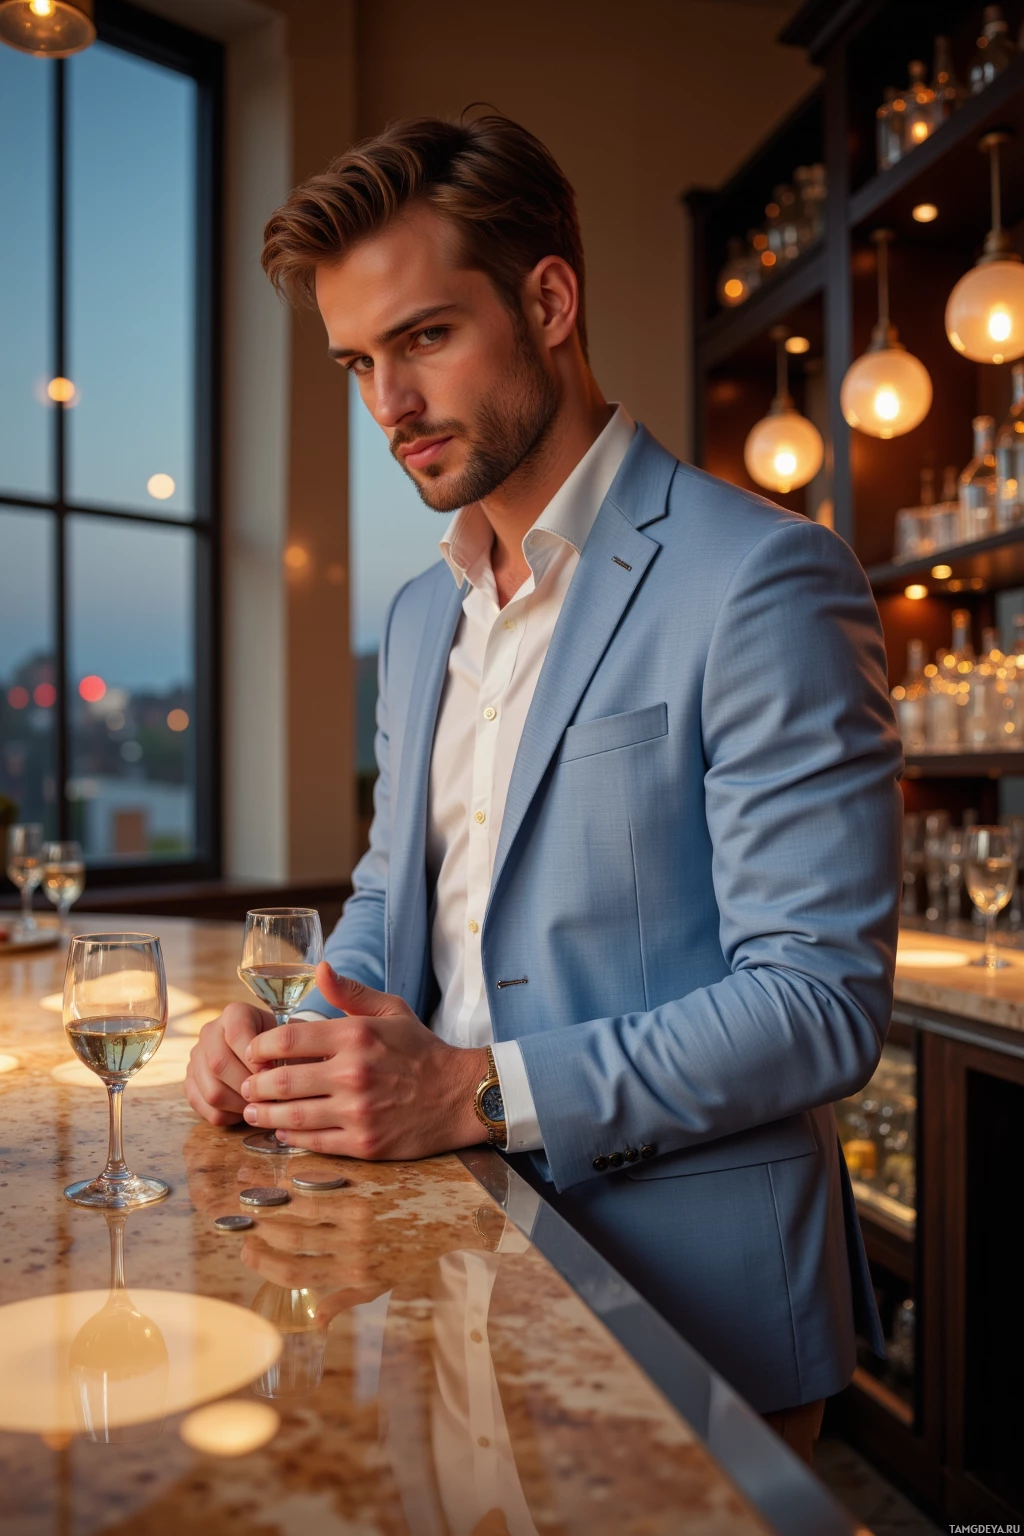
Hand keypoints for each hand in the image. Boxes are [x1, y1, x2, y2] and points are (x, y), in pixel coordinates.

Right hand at [184, 1001, 277, 1124]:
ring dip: (240, 1105)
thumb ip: (284, 1052)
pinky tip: (247, 1110)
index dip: (254, 1059)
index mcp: (234, 1013)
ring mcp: (197, 1058)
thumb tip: (273, 1076)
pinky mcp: (191, 1083)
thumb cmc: (284, 1047)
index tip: (272, 1073)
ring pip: (212, 1091)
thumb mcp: (289, 1040)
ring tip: (261, 1106)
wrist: (271, 1053)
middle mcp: (210, 1031)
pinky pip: (206, 1108)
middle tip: (269, 1097)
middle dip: (247, 1086)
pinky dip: (229, 1116)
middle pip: (218, 1064)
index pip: (236, 1034)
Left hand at [239, 963, 488, 1159]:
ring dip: (264, 1113)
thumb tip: (319, 968)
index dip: (260, 1046)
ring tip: (253, 1110)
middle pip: (282, 1081)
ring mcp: (358, 1111)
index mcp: (356, 1036)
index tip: (254, 1052)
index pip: (287, 1039)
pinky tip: (281, 1129)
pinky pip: (313, 1142)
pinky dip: (289, 1136)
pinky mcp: (363, 1142)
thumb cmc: (421, 1050)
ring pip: (291, 1115)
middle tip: (247, 1085)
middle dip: (255, 1084)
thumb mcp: (391, 1010)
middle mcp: (353, 1073)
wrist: (459, 1095)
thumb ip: (350, 991)